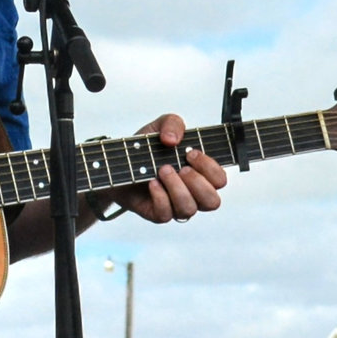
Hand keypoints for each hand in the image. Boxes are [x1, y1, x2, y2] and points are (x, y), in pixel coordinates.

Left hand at [112, 113, 227, 224]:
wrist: (117, 164)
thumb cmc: (145, 150)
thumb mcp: (159, 127)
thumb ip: (173, 123)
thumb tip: (173, 139)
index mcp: (200, 174)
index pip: (220, 180)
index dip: (210, 168)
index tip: (190, 153)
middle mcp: (192, 193)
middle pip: (212, 201)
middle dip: (197, 182)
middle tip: (180, 167)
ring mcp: (175, 206)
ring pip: (189, 209)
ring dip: (177, 188)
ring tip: (162, 171)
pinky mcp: (157, 214)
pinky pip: (166, 214)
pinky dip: (160, 196)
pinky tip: (152, 182)